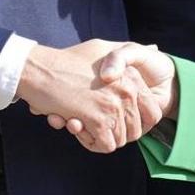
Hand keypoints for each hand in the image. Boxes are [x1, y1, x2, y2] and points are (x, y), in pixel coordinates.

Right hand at [45, 42, 177, 137]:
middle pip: (136, 131)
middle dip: (117, 133)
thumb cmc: (68, 60)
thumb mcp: (103, 48)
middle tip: (97, 124)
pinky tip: (78, 126)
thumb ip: (128, 54)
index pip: (153, 113)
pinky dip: (92, 143)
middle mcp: (127, 91)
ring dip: (102, 138)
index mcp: (132, 77)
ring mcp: (113, 106)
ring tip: (85, 123)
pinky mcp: (98, 120)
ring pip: (120, 140)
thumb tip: (153, 48)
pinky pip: (105, 145)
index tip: (120, 122)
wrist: (41, 69)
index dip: (138, 123)